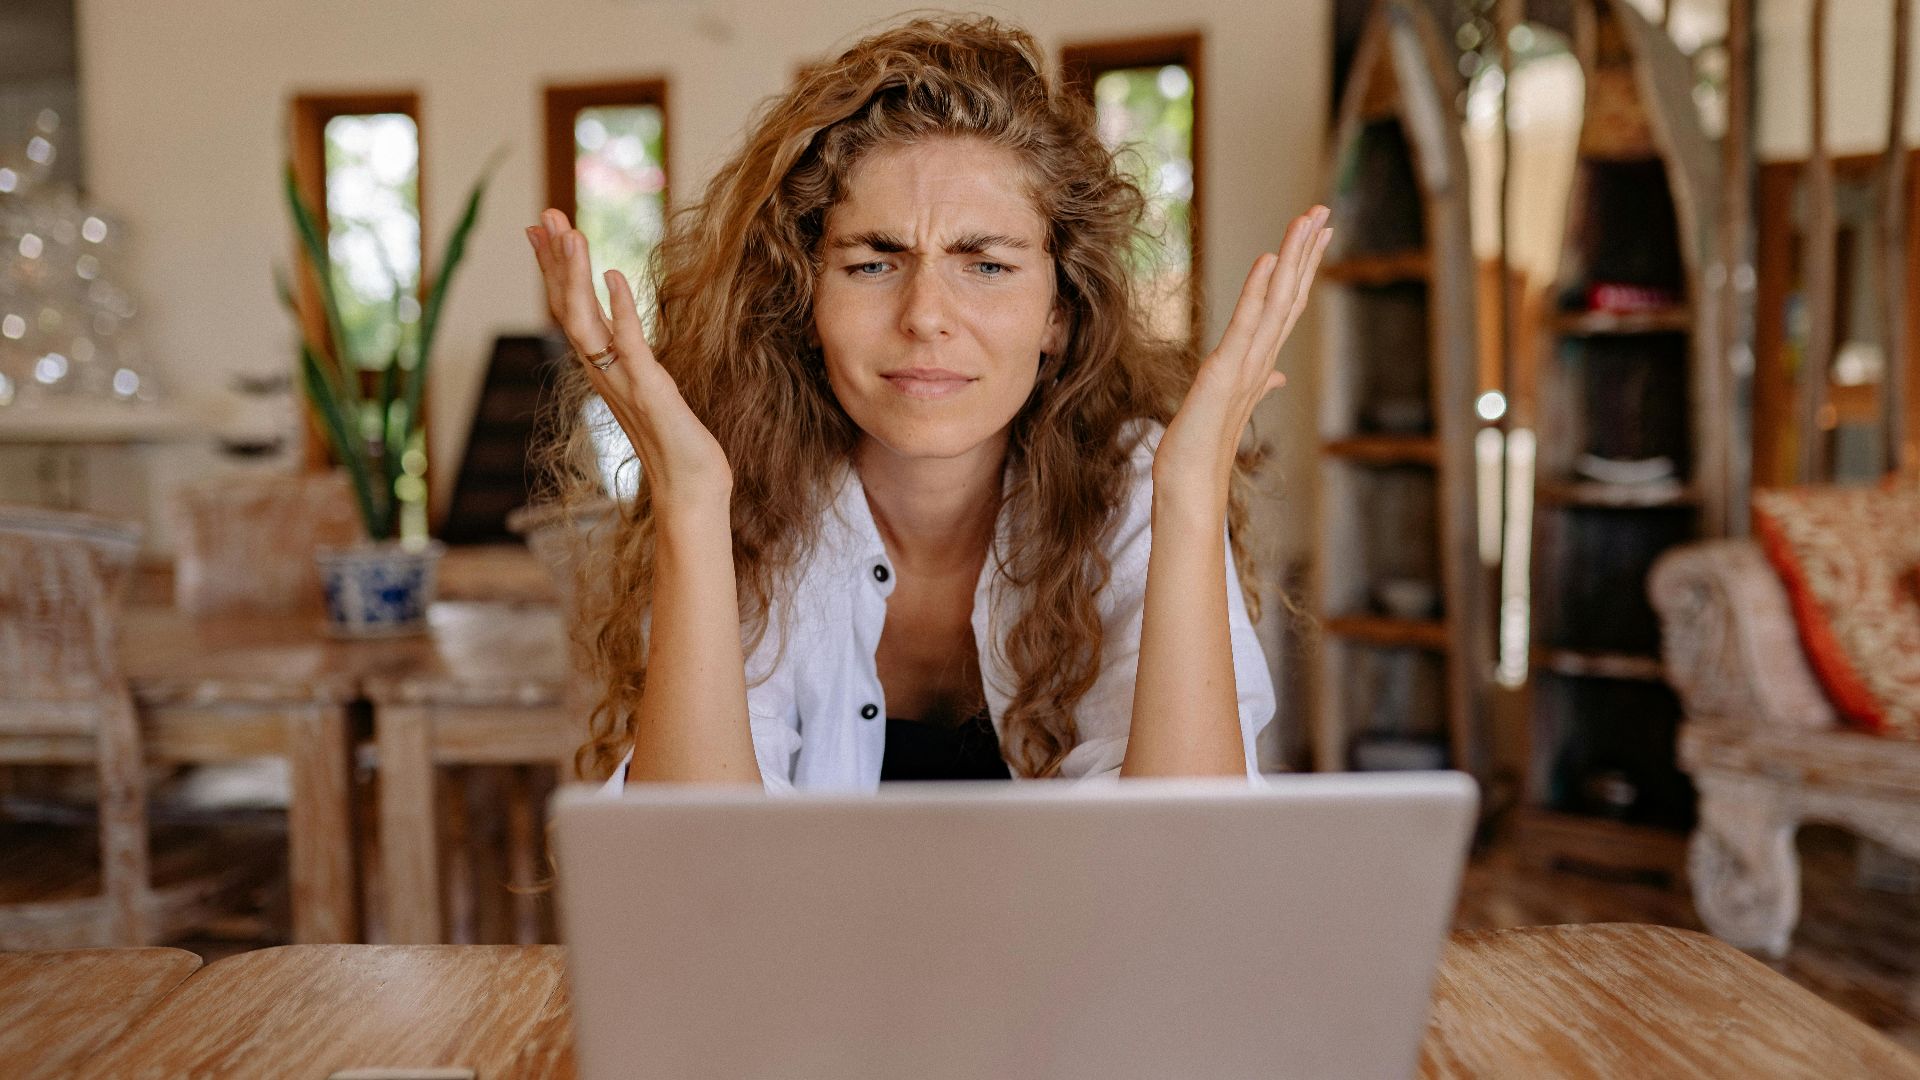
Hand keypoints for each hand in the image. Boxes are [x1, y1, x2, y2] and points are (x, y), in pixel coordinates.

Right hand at [527, 209, 731, 507]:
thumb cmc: (677, 445)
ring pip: (584, 320)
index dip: (555, 268)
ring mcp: (622, 381)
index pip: (571, 309)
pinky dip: (620, 307)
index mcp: (604, 369)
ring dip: (574, 275)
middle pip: (567, 306)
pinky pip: (628, 342)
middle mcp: (604, 372)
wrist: (690, 490)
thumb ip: (634, 360)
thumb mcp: (650, 390)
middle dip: (555, 259)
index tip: (542, 230)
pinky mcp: (649, 389)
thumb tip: (623, 331)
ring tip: (568, 232)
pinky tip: (613, 274)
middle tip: (543, 214)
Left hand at [1152, 205, 1331, 514]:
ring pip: (1278, 301)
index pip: (1286, 305)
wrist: (1190, 482)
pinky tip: (1269, 260)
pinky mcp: (1226, 372)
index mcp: (1260, 361)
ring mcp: (1247, 365)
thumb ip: (1257, 383)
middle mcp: (1261, 359)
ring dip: (1293, 258)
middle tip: (1323, 211)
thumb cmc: (1203, 447)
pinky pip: (1246, 324)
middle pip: (1291, 295)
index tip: (1316, 234)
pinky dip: (1258, 291)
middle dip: (1307, 251)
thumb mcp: (1229, 404)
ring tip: (1307, 220)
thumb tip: (1277, 377)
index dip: (1302, 268)